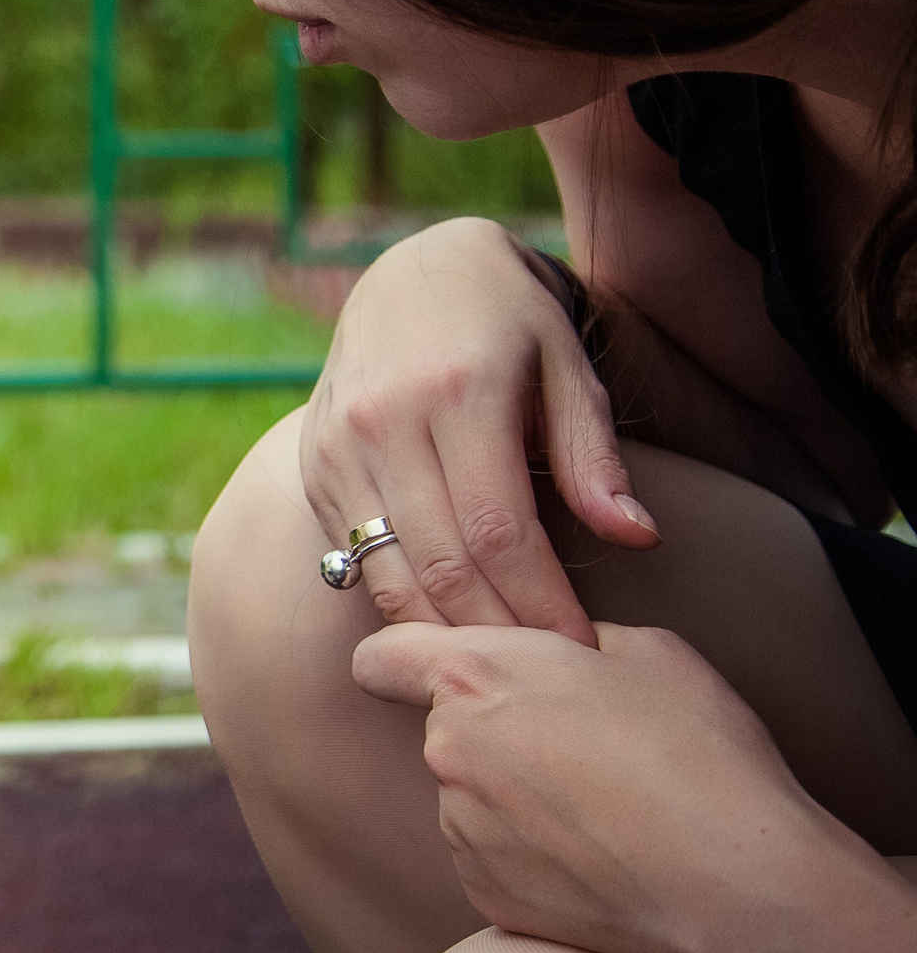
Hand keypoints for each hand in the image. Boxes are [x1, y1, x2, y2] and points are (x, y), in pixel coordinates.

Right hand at [303, 216, 656, 643]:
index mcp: (457, 393)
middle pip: (440, 564)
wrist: (413, 271)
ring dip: (442, 633)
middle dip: (498, 635)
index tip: (584, 652)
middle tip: (547, 681)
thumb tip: (638, 538)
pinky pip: (352, 557)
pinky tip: (444, 630)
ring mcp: (337, 445)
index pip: (499, 531)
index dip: (542, 603)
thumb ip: (595, 456)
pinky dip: (397, 601)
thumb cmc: (510, 321)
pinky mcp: (315, 463)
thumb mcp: (569, 366)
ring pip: (386, 571)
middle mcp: (384, 421)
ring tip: (498, 670)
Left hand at [352, 619, 826, 952]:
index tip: (442, 673)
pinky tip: (599, 857)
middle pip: (441, 729)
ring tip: (603, 810)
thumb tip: (566, 651)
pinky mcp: (483, 890)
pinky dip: (530, 853)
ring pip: (469, 795)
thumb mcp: (650, 653)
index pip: (380, 658)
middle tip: (577, 747)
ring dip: (513, 794)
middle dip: (492, 730)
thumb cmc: (701, 758)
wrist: (737, 891)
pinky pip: (492, 854)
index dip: (404, 660)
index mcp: (476, 677)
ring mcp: (461, 828)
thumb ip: (576, 641)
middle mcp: (447, 751)